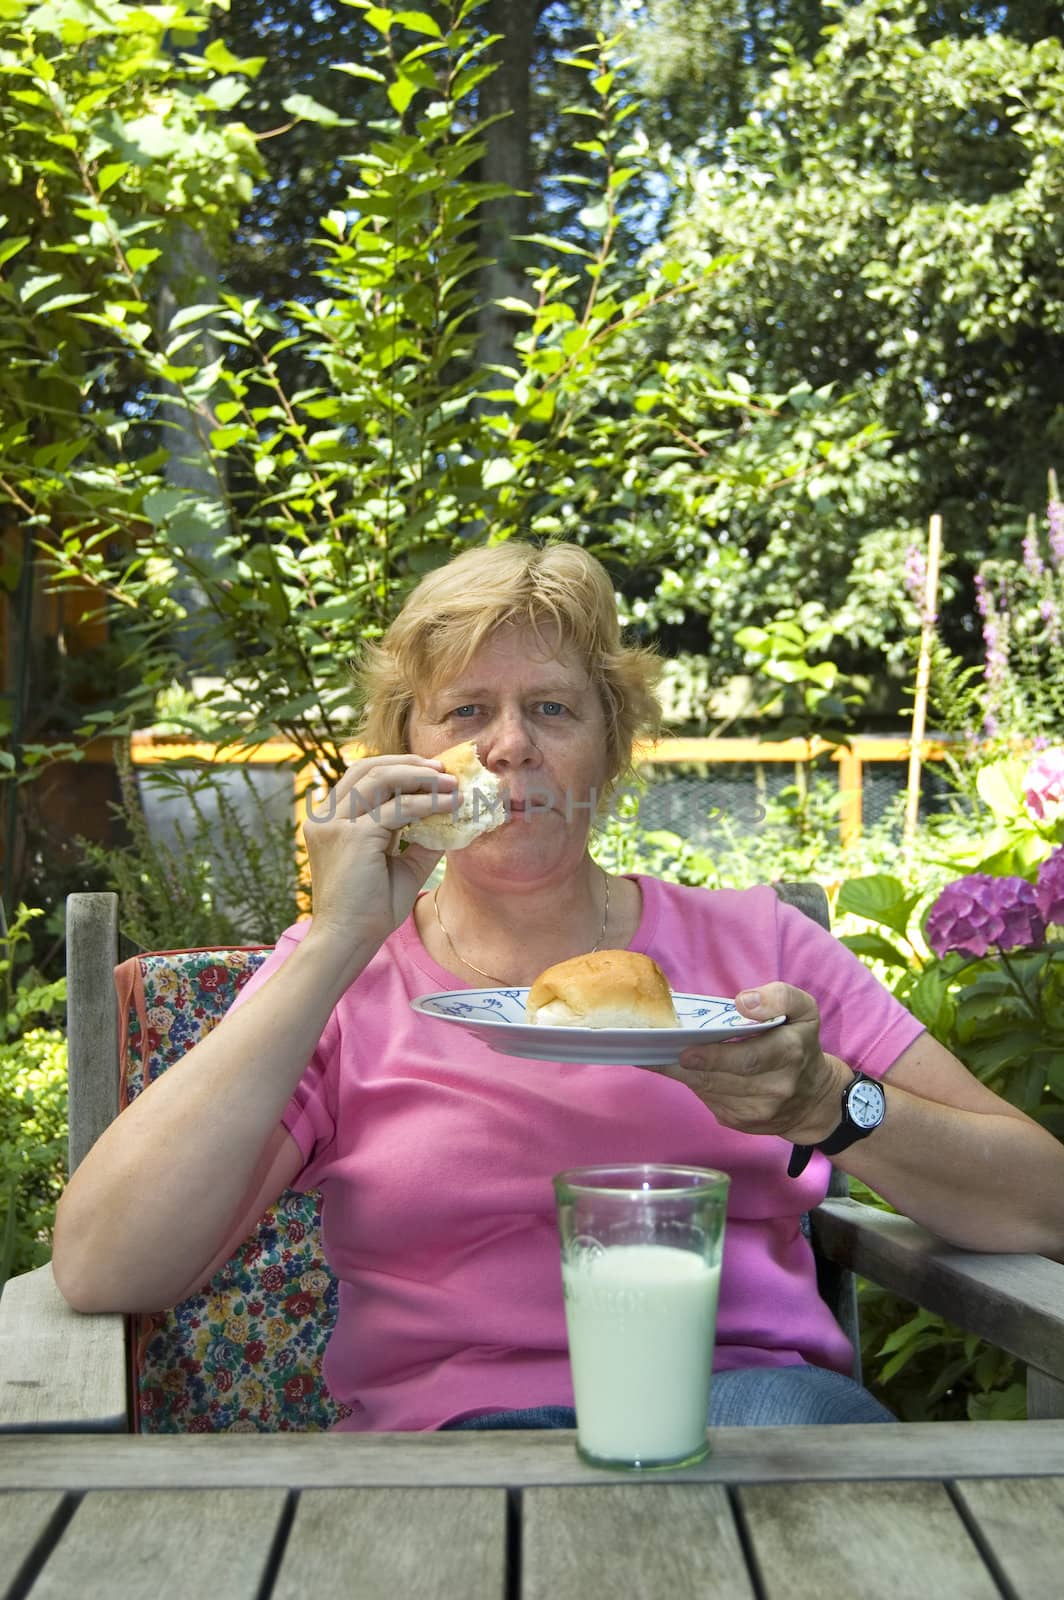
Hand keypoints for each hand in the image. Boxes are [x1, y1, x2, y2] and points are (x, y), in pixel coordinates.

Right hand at [301, 754, 457, 954]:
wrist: (348, 940)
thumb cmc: (370, 909)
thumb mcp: (400, 865)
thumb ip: (419, 838)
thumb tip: (451, 817)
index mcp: (330, 821)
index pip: (362, 778)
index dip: (398, 769)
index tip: (433, 773)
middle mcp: (326, 817)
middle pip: (367, 769)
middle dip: (409, 764)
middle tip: (444, 770)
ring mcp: (335, 824)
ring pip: (380, 779)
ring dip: (419, 776)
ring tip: (450, 783)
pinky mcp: (352, 836)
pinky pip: (396, 808)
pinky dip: (426, 803)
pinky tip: (449, 805)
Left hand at [670, 984, 851, 1143]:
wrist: (814, 1099)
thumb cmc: (800, 1044)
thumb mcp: (803, 1011)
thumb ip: (779, 998)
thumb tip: (743, 1003)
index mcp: (789, 1053)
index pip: (748, 1058)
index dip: (714, 1056)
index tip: (685, 1051)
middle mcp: (776, 1087)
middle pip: (722, 1078)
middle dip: (686, 1066)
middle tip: (658, 1051)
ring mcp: (759, 1110)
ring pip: (711, 1091)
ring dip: (683, 1075)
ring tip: (657, 1057)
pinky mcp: (743, 1123)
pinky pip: (710, 1101)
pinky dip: (694, 1084)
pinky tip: (681, 1070)